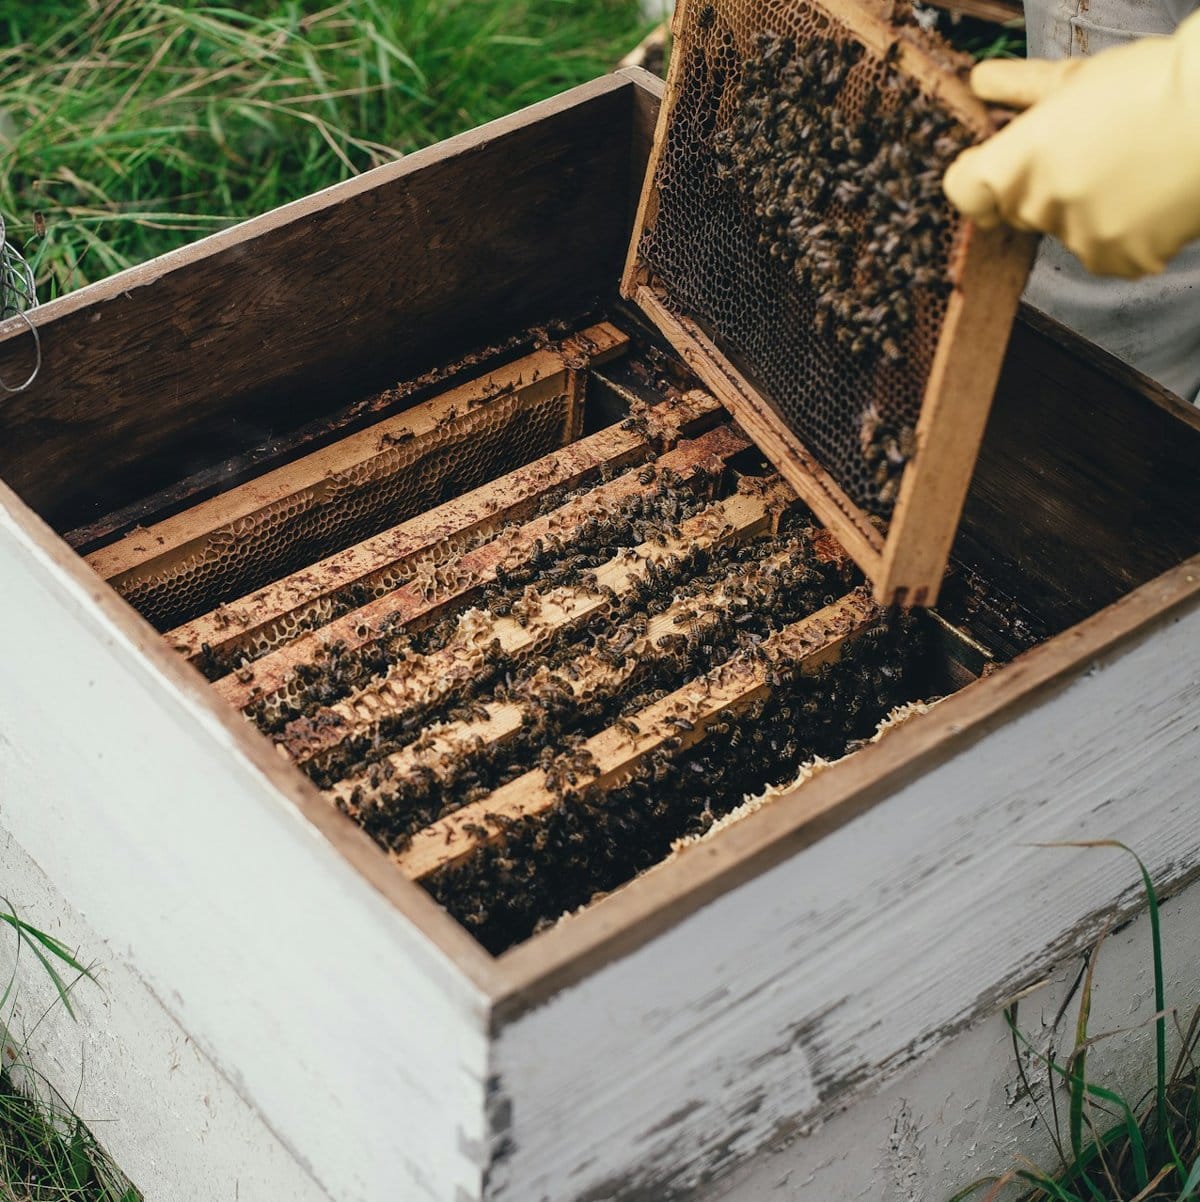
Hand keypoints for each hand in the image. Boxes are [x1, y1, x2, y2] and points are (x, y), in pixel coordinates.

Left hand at [943, 11, 1199, 277]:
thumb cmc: (1154, 85)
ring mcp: (1077, 238)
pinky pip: (1108, 252)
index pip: (964, 191)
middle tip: (1093, 156)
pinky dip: (1126, 232)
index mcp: (1014, 164)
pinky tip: (1150, 199)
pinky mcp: (1118, 259)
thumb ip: (1021, 90)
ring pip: (1067, 230)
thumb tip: (980, 80)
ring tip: (1134, 171)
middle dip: (1045, 188)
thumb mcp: (1078, 80)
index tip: (994, 167)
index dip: (977, 177)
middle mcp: (1037, 208)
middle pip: (1019, 210)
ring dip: (1089, 209)